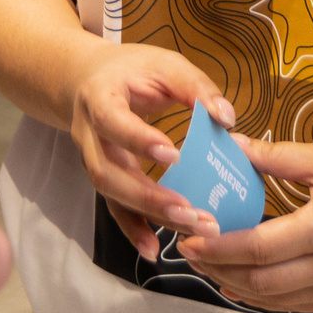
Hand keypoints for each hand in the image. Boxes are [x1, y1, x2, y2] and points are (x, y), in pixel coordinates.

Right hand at [65, 42, 235, 259]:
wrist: (85, 78)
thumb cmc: (131, 70)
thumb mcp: (164, 64)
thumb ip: (196, 86)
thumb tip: (227, 118)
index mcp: (100, 97)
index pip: (113, 121)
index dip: (139, 140)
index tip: (175, 156)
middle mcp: (87, 133)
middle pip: (107, 172)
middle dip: (149, 196)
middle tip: (192, 212)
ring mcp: (91, 159)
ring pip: (112, 194)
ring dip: (149, 215)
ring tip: (190, 228)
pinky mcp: (102, 177)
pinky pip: (113, 207)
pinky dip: (132, 230)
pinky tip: (153, 249)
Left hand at [181, 141, 312, 312]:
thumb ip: (278, 155)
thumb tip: (232, 145)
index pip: (258, 247)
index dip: (219, 247)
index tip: (190, 238)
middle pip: (261, 281)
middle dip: (219, 268)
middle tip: (190, 252)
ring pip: (276, 299)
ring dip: (237, 286)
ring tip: (210, 266)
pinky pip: (297, 304)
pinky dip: (266, 296)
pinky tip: (247, 282)